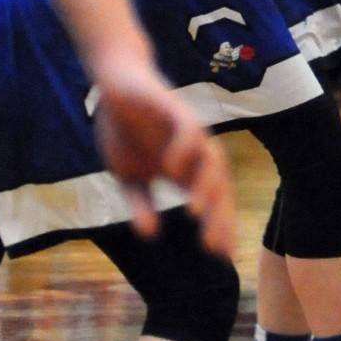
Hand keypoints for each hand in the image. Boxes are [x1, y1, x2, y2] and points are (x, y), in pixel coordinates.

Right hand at [93, 60, 235, 258]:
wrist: (117, 84)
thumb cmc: (126, 129)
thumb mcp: (128, 175)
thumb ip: (140, 203)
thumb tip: (149, 233)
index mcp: (186, 169)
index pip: (212, 201)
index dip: (219, 226)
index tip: (223, 257)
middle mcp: (195, 151)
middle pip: (218, 185)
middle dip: (219, 216)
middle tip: (216, 246)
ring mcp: (188, 130)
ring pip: (210, 159)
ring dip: (206, 186)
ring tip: (197, 213)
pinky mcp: (174, 108)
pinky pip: (188, 129)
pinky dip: (184, 149)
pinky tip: (174, 170)